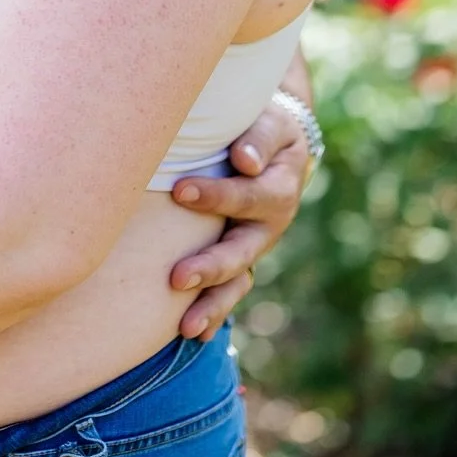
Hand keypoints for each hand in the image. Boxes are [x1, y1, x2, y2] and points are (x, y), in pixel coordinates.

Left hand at [167, 97, 309, 340]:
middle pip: (242, 251)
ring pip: (237, 281)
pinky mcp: (238, 257)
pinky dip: (214, 313)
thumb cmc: (262, 125)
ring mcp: (253, 246)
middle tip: (177, 278)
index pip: (248, 196)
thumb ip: (258, 137)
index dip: (217, 196)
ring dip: (212, 304)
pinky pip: (229, 290)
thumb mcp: (270, 122)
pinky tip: (194, 334)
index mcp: (279, 189)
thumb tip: (243, 161)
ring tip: (185, 327)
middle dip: (211, 266)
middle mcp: (269, 226)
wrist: (272, 140)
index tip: (180, 191)